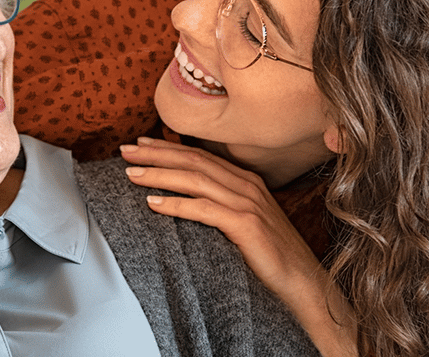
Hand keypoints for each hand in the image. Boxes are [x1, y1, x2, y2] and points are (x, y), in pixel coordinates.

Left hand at [120, 137, 355, 356]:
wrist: (303, 284)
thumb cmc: (271, 258)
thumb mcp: (245, 223)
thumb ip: (221, 207)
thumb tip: (185, 202)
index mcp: (246, 181)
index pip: (200, 156)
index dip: (168, 148)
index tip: (140, 145)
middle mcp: (247, 186)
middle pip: (193, 161)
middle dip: (156, 154)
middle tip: (124, 151)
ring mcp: (248, 203)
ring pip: (195, 180)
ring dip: (159, 174)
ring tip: (131, 174)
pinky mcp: (246, 224)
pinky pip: (203, 209)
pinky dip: (176, 204)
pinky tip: (153, 204)